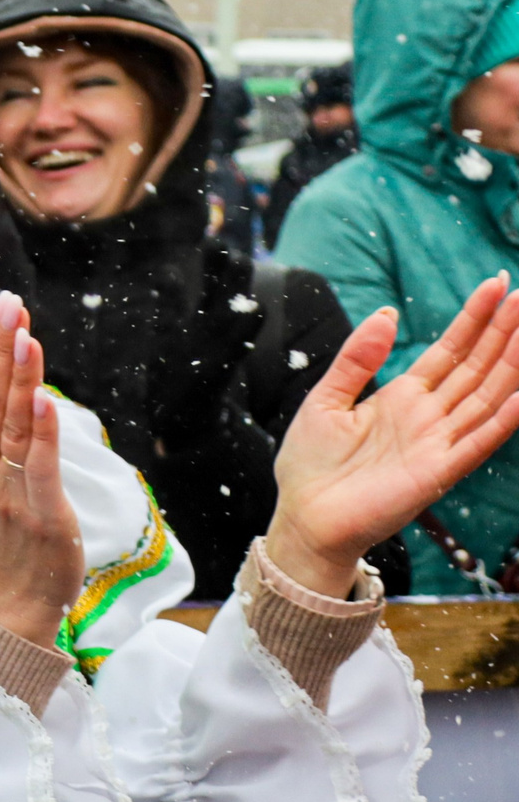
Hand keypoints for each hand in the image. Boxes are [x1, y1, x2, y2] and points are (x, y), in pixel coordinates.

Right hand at [0, 290, 83, 647]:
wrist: (13, 603)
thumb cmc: (2, 536)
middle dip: (0, 350)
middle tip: (10, 304)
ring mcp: (6, 492)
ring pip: (10, 425)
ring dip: (18, 377)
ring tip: (24, 335)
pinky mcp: (40, 513)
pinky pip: (38, 465)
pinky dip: (41, 430)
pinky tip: (44, 397)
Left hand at [265, 276, 518, 596]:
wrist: (302, 517)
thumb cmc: (311, 464)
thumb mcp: (326, 398)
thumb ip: (357, 358)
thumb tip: (387, 312)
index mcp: (403, 396)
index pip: (449, 350)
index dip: (474, 319)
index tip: (497, 284)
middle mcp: (429, 416)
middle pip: (476, 367)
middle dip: (502, 332)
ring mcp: (438, 443)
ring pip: (486, 396)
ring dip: (511, 365)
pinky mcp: (437, 472)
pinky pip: (478, 443)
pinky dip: (503, 420)